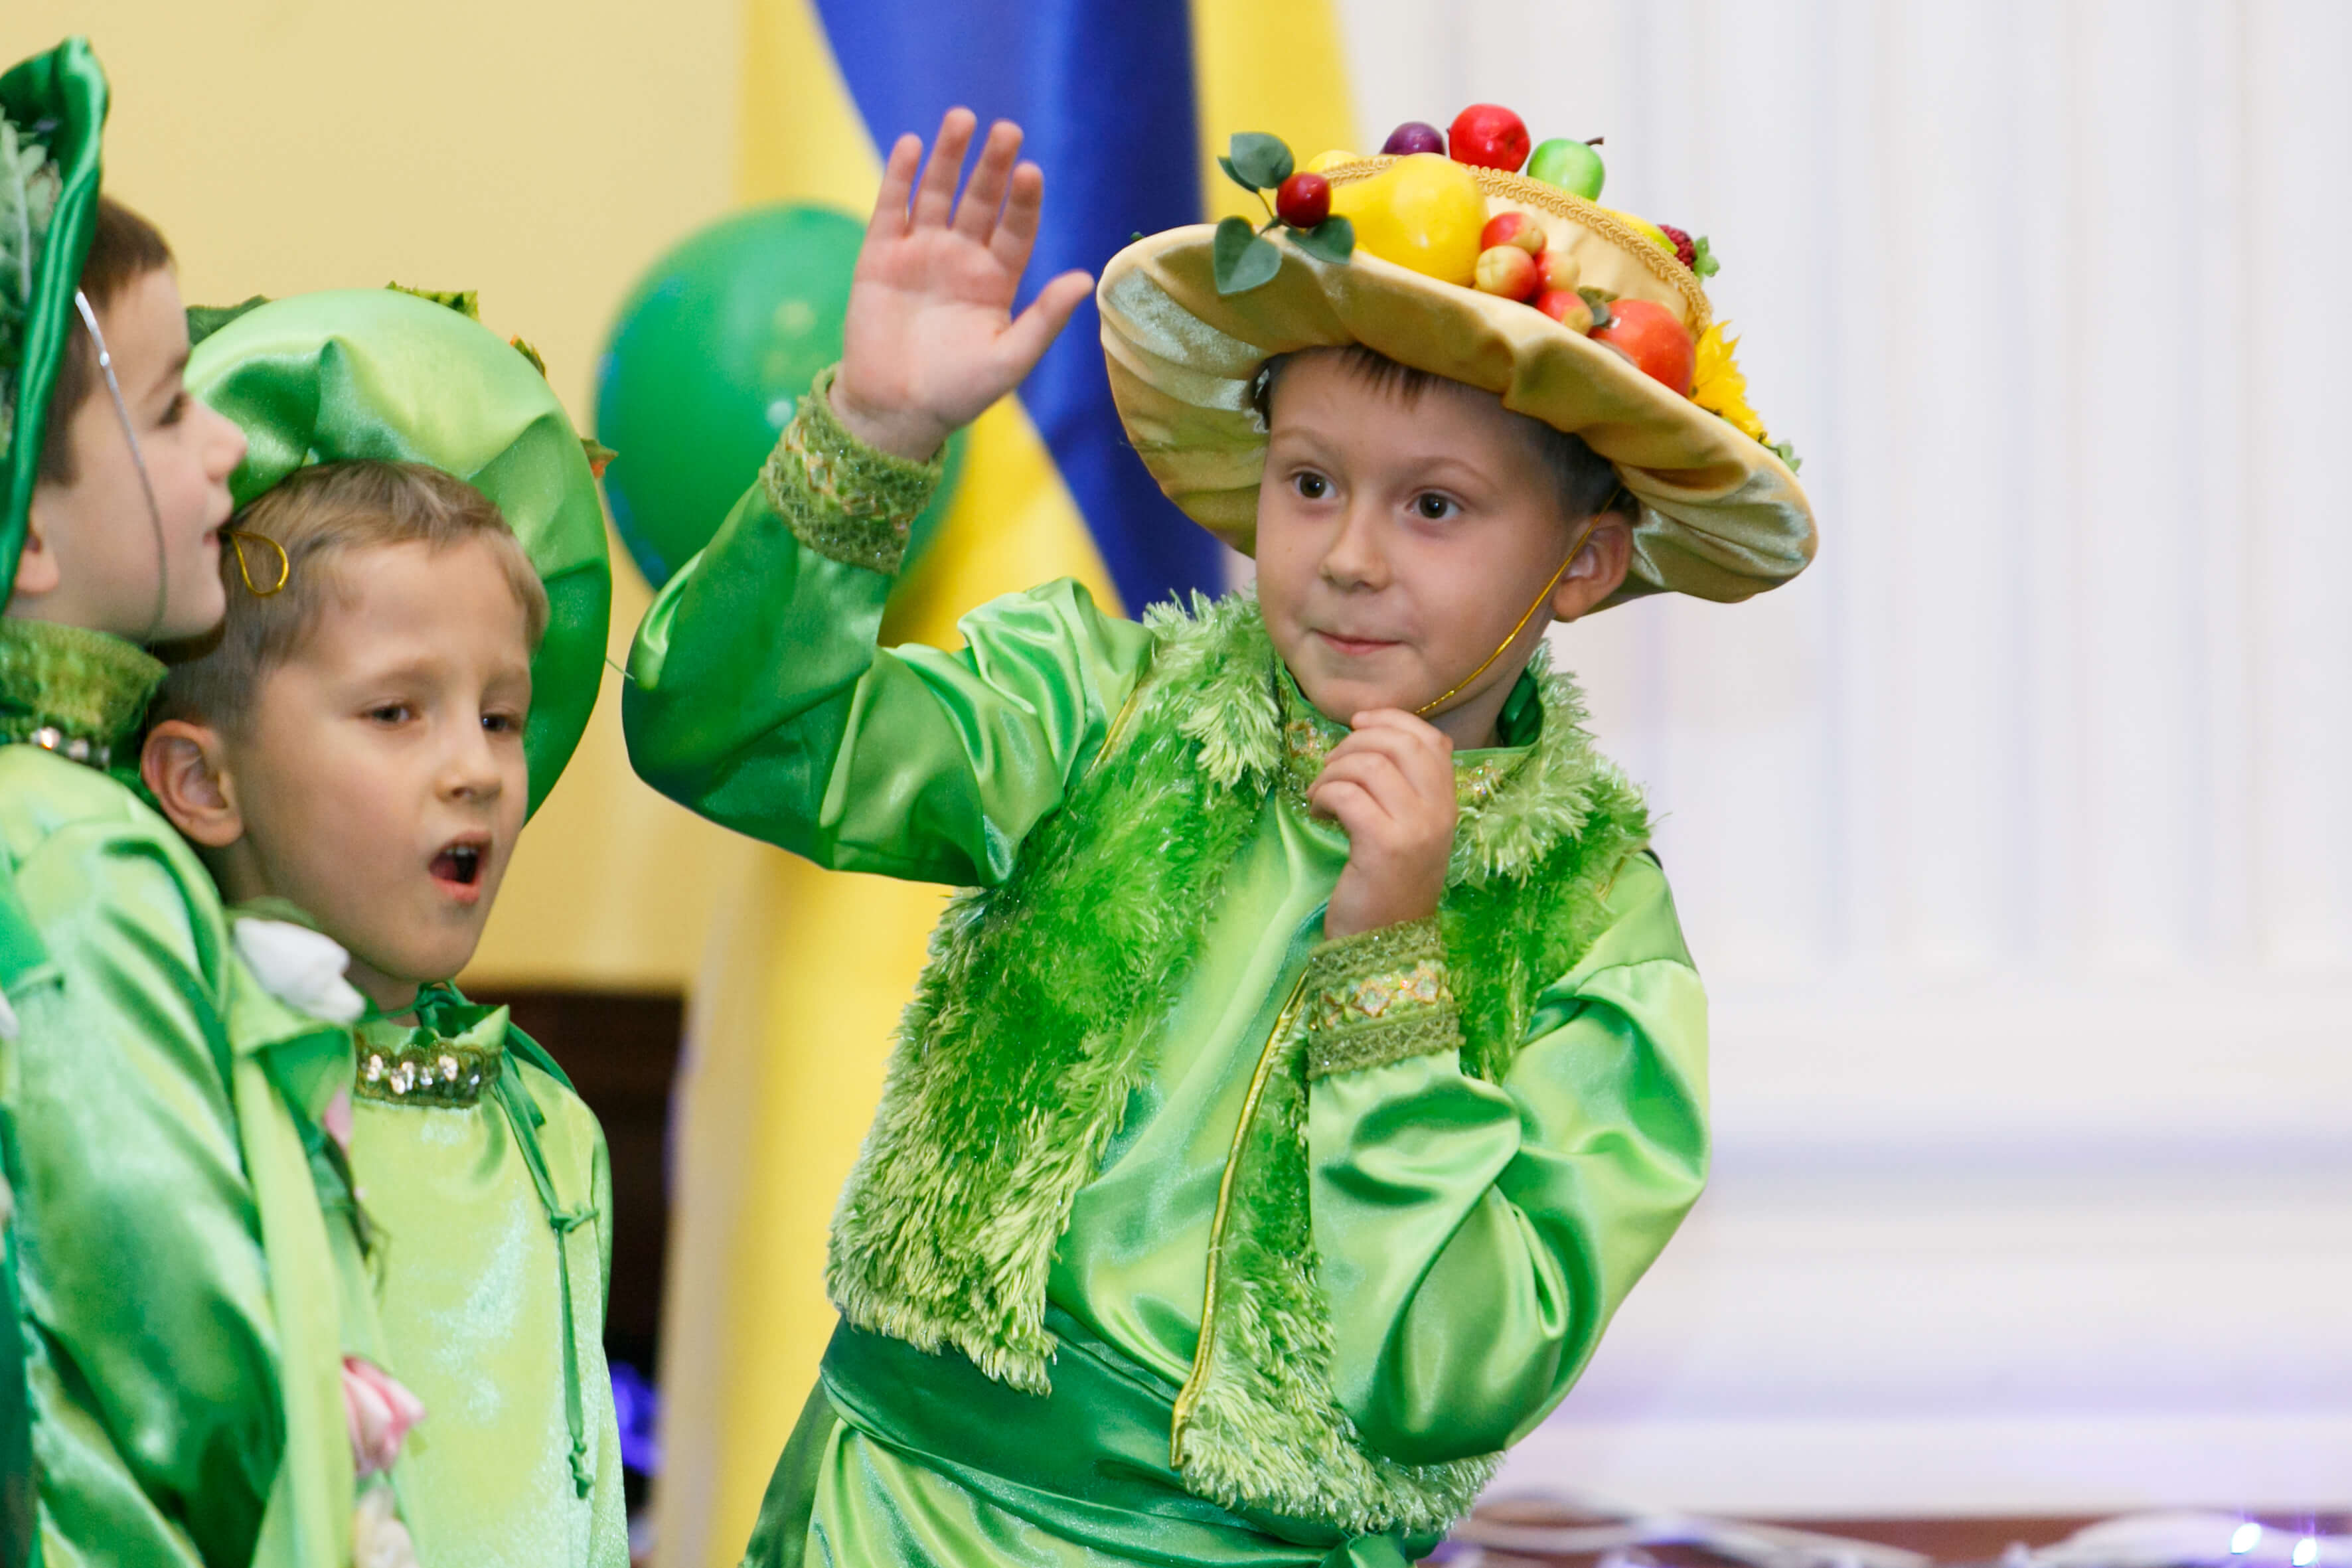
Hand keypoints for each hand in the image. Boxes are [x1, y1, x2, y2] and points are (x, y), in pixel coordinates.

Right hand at [832, 108, 1094, 461]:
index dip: (1024, 202)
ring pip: (938, 194)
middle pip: (980, 201)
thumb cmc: (958, 392)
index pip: (1016, 229)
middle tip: (1007, 131)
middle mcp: (961, 259)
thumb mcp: (1010, 358)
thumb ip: (1046, 318)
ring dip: (949, 157)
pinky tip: (913, 145)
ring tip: (962, 119)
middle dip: (992, 167)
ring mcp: (920, 253)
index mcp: (996, 280)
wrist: (895, 411)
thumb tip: (1086, 278)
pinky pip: (891, 208)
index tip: (1032, 173)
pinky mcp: (880, 256)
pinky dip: (901, 177)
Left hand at [1306, 710, 1456, 938]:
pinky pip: (1347, 794)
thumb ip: (1404, 790)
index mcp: (1448, 804)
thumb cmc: (1388, 886)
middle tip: (1331, 767)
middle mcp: (1439, 812)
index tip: (1357, 723)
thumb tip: (1369, 736)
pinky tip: (1318, 813)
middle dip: (1354, 742)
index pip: (1430, 739)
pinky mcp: (1383, 845)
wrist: (1385, 945)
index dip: (1391, 719)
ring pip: (1368, 764)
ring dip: (1331, 772)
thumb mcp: (1408, 832)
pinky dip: (1323, 795)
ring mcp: (1414, 828)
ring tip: (1320, 796)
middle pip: (1398, 743)